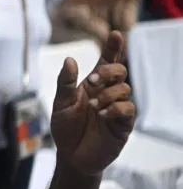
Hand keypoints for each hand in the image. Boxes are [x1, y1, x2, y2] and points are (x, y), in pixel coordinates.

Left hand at [52, 31, 134, 176]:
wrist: (70, 155)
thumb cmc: (66, 128)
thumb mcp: (61, 103)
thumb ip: (65, 83)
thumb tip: (70, 60)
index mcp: (93, 85)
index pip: (106, 62)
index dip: (113, 48)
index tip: (115, 34)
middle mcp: (107, 93)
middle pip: (120, 71)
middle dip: (108, 71)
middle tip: (92, 81)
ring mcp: (117, 108)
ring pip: (125, 89)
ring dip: (108, 94)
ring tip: (92, 106)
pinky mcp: (123, 124)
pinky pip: (128, 109)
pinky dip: (115, 108)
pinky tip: (101, 114)